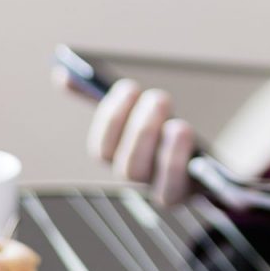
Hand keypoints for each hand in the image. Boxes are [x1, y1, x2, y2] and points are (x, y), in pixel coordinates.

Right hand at [51, 68, 196, 204]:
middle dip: (139, 128)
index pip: (102, 148)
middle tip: (158, 98)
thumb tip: (61, 75)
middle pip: (124, 164)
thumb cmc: (170, 137)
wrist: (208, 167)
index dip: (111, 118)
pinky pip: (172, 186)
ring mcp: (159, 190)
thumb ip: (112, 101)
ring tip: (177, 121)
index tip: (129, 88)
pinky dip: (175, 159)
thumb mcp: (144, 115)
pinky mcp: (185, 196)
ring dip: (158, 145)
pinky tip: (183, 133)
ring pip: (142, 176)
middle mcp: (137, 177)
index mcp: (121, 157)